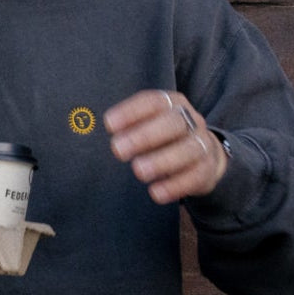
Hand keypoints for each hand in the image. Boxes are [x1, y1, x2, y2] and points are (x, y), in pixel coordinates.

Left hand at [105, 89, 227, 204]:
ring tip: (138, 171)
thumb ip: (126, 126)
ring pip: (188, 149)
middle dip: (144, 135)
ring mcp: (202, 144)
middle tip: (117, 150)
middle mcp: (190, 121)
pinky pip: (195, 176)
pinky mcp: (206, 169)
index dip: (131, 111)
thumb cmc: (164, 137)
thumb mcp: (148, 124)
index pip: (154, 102)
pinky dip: (175, 185)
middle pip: (173, 123)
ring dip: (161, 160)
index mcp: (172, 104)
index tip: (109, 124)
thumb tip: (87, 128)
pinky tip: (156, 193)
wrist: (205, 154)